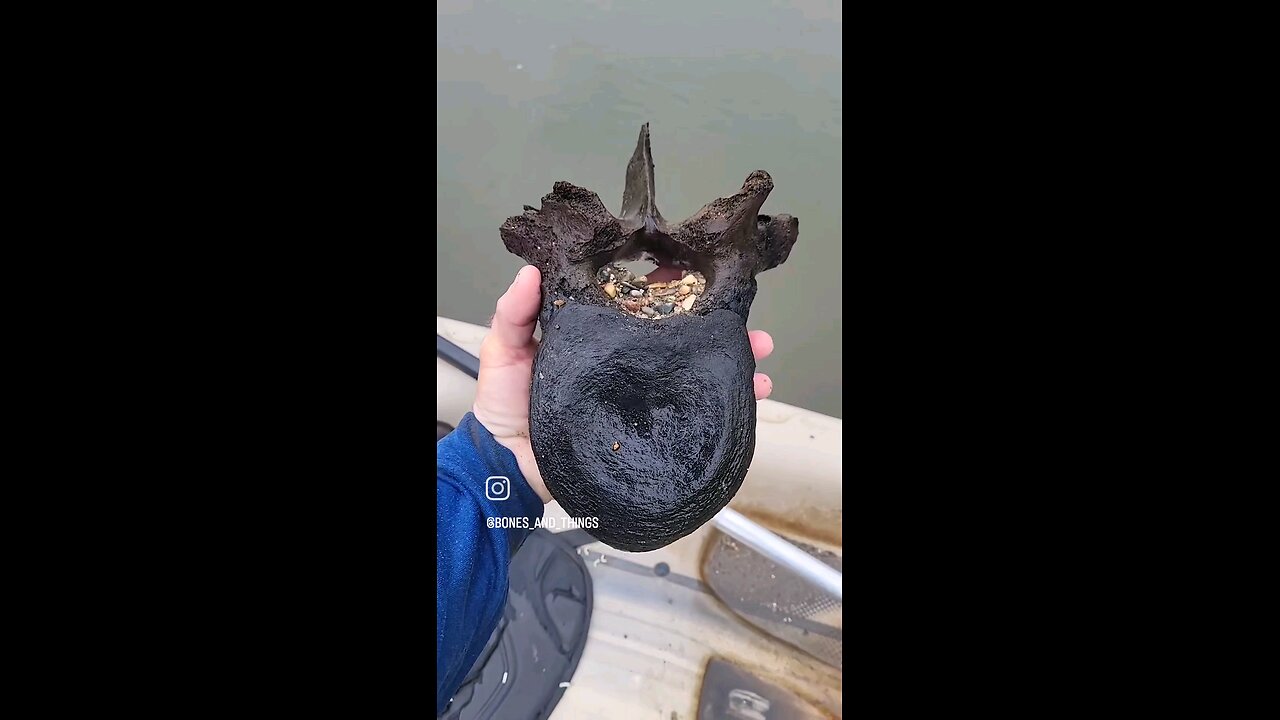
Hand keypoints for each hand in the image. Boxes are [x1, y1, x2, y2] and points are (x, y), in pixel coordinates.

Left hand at [472, 265, 776, 504]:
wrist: (509, 468)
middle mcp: (624, 364)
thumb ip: (515, 313)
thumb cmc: (504, 409)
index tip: (691, 271)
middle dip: (713, 322)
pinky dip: (726, 404)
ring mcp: (638, 397)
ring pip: (692, 371)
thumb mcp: (504, 352)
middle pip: (678, 336)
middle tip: (740, 315)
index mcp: (597, 338)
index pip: (638, 303)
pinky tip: (749, 392)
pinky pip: (691, 413)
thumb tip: (533, 271)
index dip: (667, 287)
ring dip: (730, 358)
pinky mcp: (649, 430)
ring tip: (757, 350)